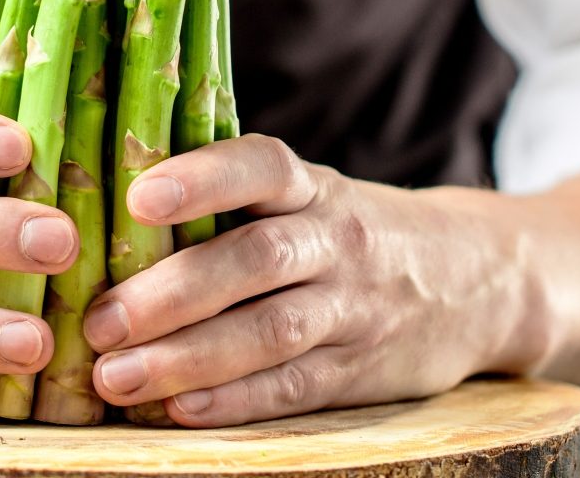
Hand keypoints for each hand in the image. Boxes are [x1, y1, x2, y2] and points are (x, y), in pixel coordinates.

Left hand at [79, 135, 548, 426]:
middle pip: (255, 259)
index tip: (138, 195)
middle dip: (171, 292)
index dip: (202, 177)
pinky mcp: (362, 371)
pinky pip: (296, 387)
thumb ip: (234, 201)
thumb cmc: (353, 234)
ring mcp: (354, 309)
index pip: (263, 167)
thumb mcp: (312, 198)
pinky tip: (180, 411)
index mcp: (314, 189)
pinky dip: (236, 402)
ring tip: (116, 378)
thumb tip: (103, 203)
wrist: (479, 280)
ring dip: (188, 358)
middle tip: (99, 321)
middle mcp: (338, 242)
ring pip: (271, 332)